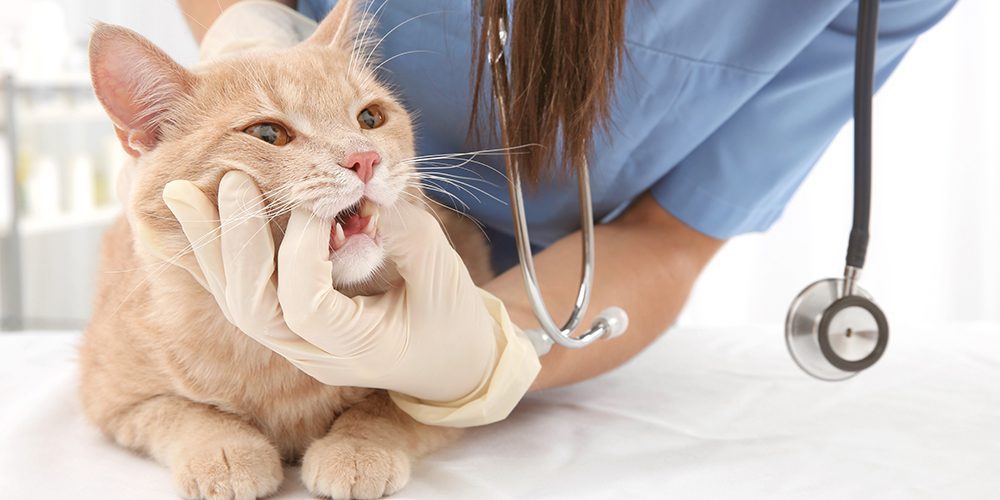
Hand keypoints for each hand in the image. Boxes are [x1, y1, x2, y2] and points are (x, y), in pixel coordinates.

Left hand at [161, 171, 516, 404]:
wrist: (449, 364)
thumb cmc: (451, 320)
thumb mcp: (445, 278)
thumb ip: (407, 234)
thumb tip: (368, 183)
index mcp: (356, 349)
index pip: (307, 304)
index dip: (305, 249)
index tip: (323, 201)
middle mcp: (312, 352)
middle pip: (252, 306)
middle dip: (238, 243)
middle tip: (231, 182)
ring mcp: (293, 342)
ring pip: (235, 299)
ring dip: (210, 244)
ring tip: (182, 190)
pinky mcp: (286, 323)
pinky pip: (238, 292)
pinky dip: (211, 254)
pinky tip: (187, 217)